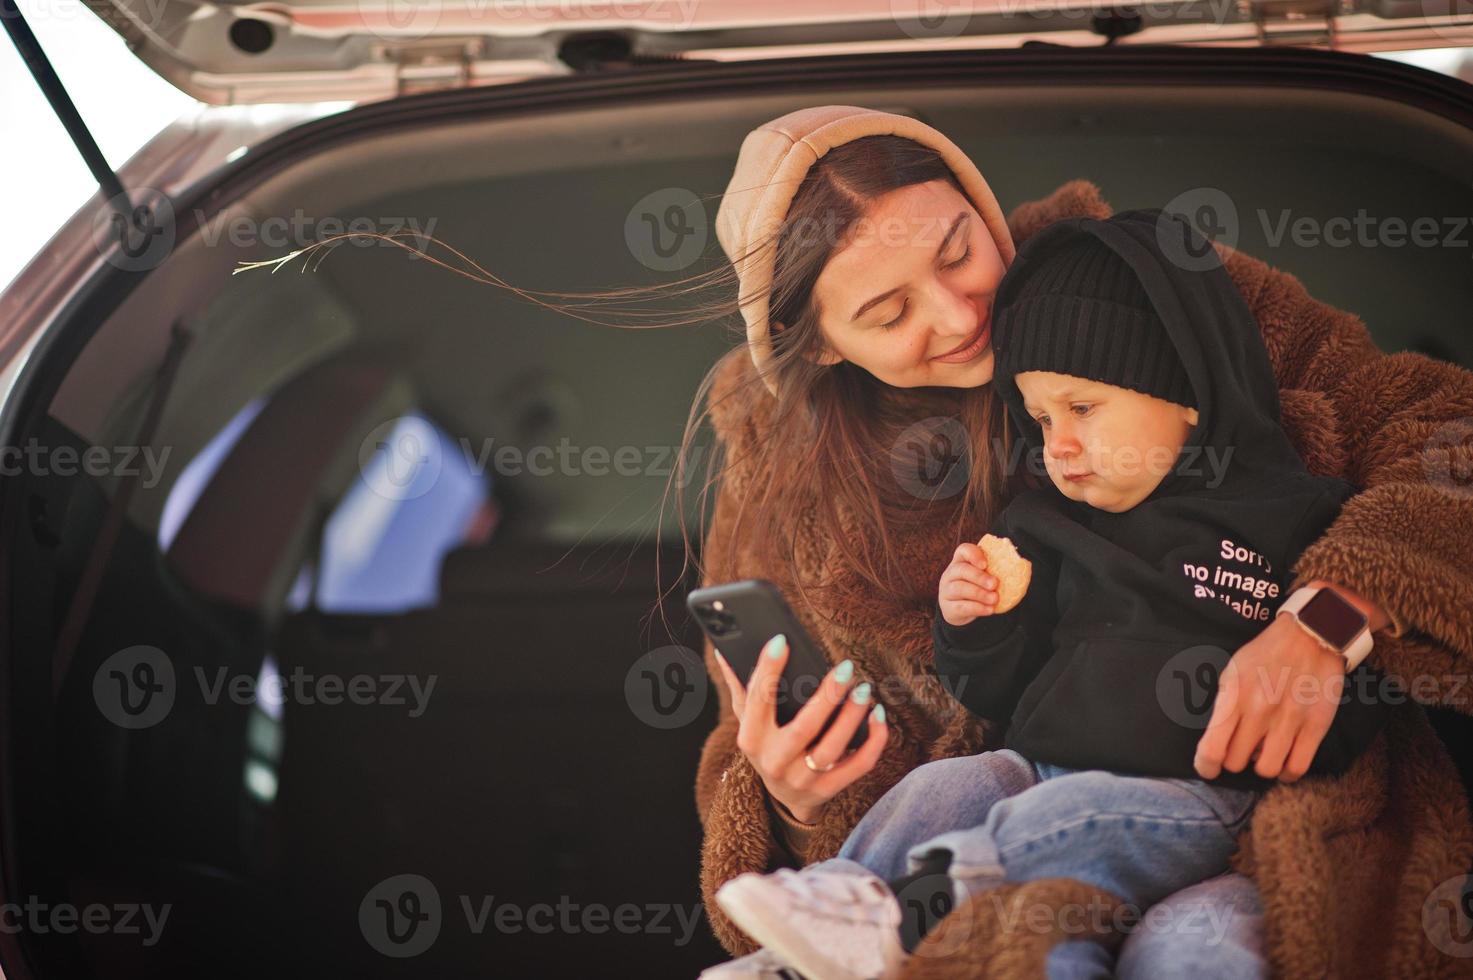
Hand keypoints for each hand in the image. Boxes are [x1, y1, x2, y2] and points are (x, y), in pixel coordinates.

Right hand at [711, 635, 888, 823]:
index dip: (767, 670)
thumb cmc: (767, 746)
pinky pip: (859, 765)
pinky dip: (873, 741)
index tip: (781, 641)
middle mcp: (775, 762)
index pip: (757, 701)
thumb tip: (724, 651)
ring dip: (851, 717)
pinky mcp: (829, 789)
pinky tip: (877, 715)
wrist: (784, 798)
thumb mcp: (749, 721)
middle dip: (826, 697)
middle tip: (845, 668)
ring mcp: (803, 779)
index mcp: (752, 740)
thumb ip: (740, 688)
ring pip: (832, 748)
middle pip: (803, 728)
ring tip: (864, 689)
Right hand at [939, 543, 999, 626]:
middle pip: (961, 570)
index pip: (963, 550)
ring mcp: (947, 591)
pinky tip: (989, 610)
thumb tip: (1021, 567)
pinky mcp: (948, 608)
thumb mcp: (984, 577)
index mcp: (961, 561)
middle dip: (979, 576)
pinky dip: (977, 608)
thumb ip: (995, 571)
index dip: (973, 554)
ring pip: (959, 588)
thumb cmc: (977, 589)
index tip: (985, 564)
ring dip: (979, 594)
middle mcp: (951, 573)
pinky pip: (961, 606)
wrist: (961, 611)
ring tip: (994, 598)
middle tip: (994, 584)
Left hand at [1194, 612, 1347, 781]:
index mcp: (1234, 696)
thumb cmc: (1265, 654)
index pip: (1212, 748)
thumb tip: (1217, 740)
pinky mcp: (1316, 726)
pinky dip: (1287, 772)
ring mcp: (1289, 720)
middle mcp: (1260, 711)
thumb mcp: (1232, 672)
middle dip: (1233, 760)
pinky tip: (1284, 763)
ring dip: (1260, 766)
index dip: (1206, 766)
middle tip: (1240, 750)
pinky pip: (1297, 767)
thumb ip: (1224, 706)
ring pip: (1266, 769)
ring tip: (1262, 754)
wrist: (1311, 635)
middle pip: (1236, 762)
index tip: (1207, 768)